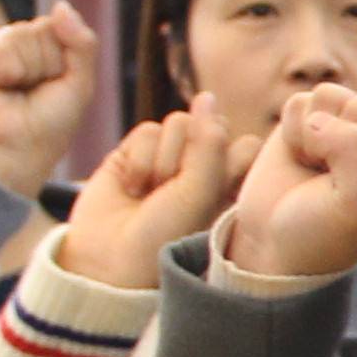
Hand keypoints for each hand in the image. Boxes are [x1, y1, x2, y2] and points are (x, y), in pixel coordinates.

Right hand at [0, 3, 99, 197]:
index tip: (59, 83)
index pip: (60, 25)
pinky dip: (10, 71)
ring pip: (22, 34)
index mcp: (44, 52)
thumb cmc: (50, 124)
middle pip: (43, 27)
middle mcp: (19, 49)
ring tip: (20, 92)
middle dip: (49, 62)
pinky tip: (2, 89)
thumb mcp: (80, 82)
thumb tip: (61, 4)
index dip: (65, 56)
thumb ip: (81, 42)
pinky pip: (2, 45)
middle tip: (38, 91)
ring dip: (31, 69)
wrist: (19, 151)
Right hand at [53, 103, 236, 291]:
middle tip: (175, 194)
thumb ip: (210, 141)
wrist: (109, 260)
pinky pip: (147, 130)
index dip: (228, 163)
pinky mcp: (135, 153)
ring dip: (164, 160)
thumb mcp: (200, 192)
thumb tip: (205, 95)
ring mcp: (168, 158)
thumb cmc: (165, 235)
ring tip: (151, 194)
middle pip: (210, 127)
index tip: (211, 196)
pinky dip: (139, 160)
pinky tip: (131, 187)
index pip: (247, 146)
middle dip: (191, 159)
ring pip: (178, 123)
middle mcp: (202, 169)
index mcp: (232, 186)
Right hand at [216, 85, 356, 282]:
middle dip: (339, 146)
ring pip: (332, 96)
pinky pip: (301, 102)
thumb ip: (352, 150)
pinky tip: (302, 159)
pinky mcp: (316, 115)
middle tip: (333, 182)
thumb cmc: (328, 232)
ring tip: (318, 170)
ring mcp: (354, 125)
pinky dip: (292, 133)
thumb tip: (315, 116)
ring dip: (313, 138)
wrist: (277, 245)